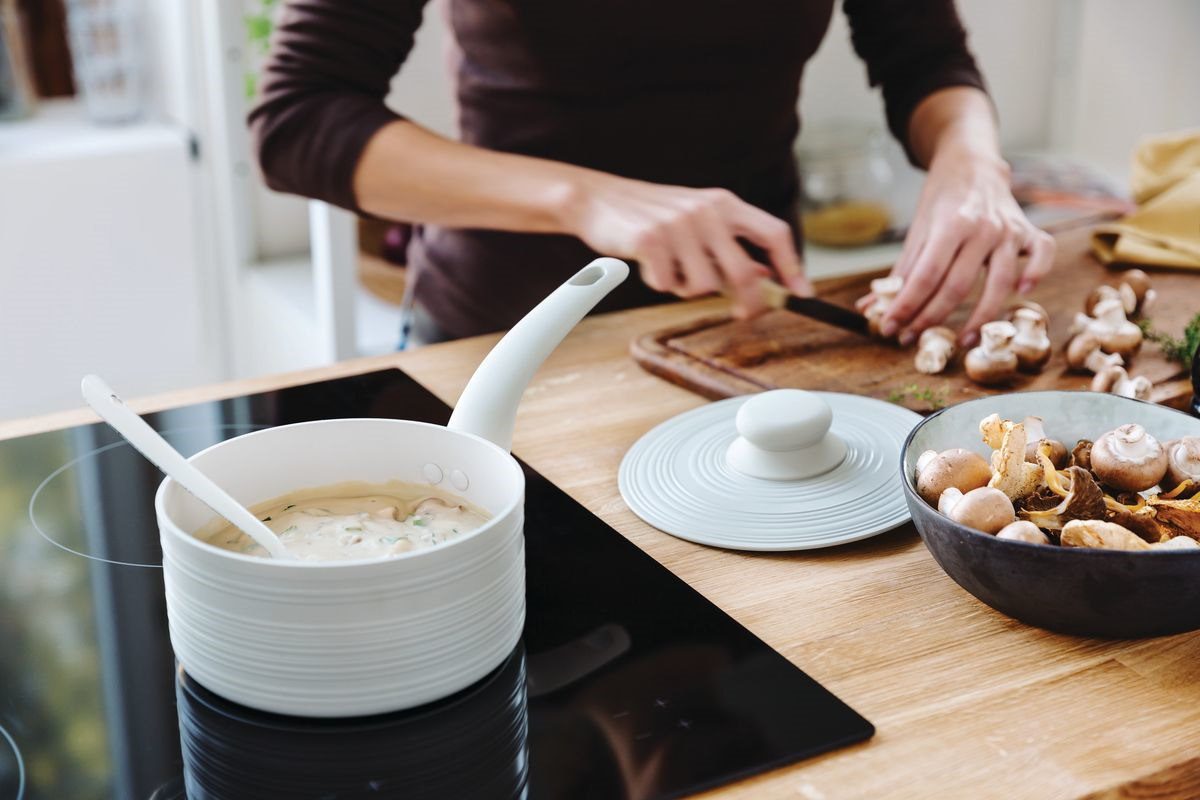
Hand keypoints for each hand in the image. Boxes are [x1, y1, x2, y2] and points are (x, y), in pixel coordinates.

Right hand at [564, 171, 812, 317]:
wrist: (599, 200)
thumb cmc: (652, 216)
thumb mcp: (698, 224)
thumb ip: (731, 247)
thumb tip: (768, 274)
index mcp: (724, 203)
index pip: (773, 233)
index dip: (792, 265)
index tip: (802, 293)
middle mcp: (706, 210)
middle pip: (744, 272)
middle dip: (748, 302)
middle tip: (742, 315)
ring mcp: (678, 224)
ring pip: (703, 286)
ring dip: (687, 288)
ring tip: (669, 268)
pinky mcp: (650, 240)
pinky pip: (667, 285)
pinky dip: (658, 283)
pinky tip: (647, 264)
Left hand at [874, 146, 1054, 346]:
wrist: (973, 165)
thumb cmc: (941, 201)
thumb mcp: (917, 230)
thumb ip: (900, 272)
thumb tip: (870, 307)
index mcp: (950, 224)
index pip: (926, 276)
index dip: (906, 306)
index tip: (889, 328)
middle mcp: (982, 228)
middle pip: (957, 286)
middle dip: (931, 318)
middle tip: (911, 339)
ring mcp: (1010, 231)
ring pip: (999, 283)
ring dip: (981, 318)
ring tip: (963, 341)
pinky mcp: (1031, 232)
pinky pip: (1042, 255)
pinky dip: (1036, 274)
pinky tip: (1021, 293)